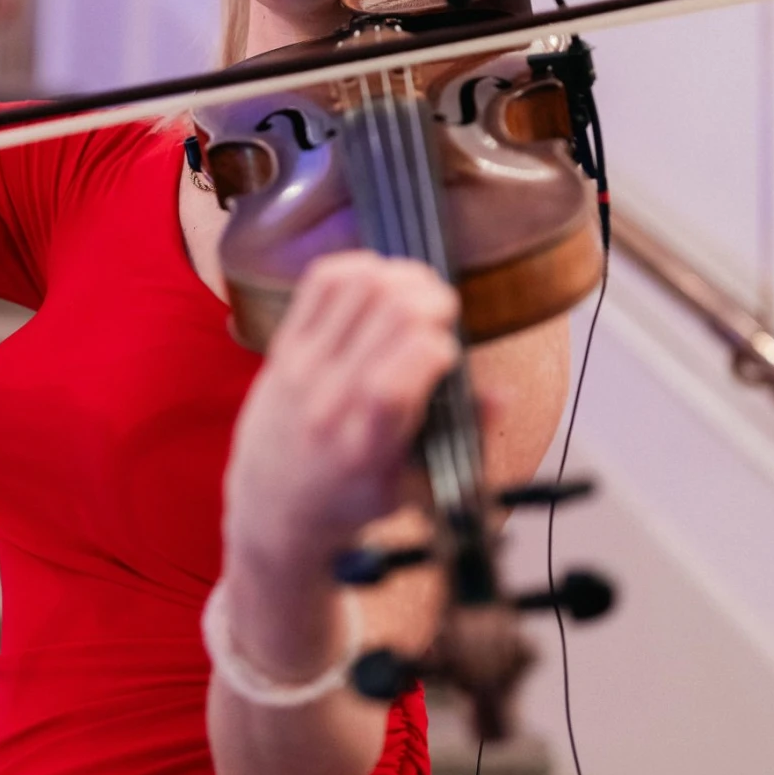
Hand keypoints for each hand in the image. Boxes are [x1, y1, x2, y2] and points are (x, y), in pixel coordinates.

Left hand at [223, 251, 462, 580]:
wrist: (273, 507)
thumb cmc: (352, 500)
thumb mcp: (413, 491)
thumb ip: (462, 442)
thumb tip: (501, 395)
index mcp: (367, 449)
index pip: (396, 381)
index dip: (436, 350)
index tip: (448, 354)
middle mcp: (329, 404)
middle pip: (388, 316)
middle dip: (431, 300)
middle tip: (443, 312)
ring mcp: (301, 370)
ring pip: (359, 287)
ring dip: (400, 277)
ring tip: (418, 292)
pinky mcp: (283, 347)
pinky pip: (322, 282)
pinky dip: (360, 267)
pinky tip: (380, 281)